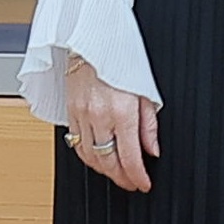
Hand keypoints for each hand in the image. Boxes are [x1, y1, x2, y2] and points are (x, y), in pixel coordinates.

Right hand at [59, 53, 160, 191]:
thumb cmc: (121, 57)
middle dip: (121, 178)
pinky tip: (97, 159)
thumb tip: (153, 150)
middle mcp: (99, 116)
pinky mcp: (70, 111)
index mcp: (122, 111)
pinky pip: (76, 144)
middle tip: (131, 183)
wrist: (92, 39)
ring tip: (116, 173)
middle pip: (108, 162)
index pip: (130, 157)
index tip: (143, 184)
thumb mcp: (146, 90)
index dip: (137, 177)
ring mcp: (82, 115)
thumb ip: (149, 124)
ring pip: (90, 157)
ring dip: (104, 170)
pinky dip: (87, 157)